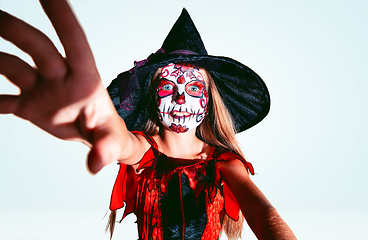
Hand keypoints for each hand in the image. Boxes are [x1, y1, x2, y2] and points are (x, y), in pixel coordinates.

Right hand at [0, 0, 127, 172]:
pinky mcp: (27, 105)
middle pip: (36, 46)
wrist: (95, 138)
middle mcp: (59, 77)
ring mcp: (41, 89)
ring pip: (10, 65)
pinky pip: (0, 98)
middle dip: (14, 29)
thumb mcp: (111, 140)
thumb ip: (106, 148)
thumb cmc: (106, 132)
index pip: (74, 41)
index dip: (62, 17)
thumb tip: (96, 164)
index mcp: (84, 78)